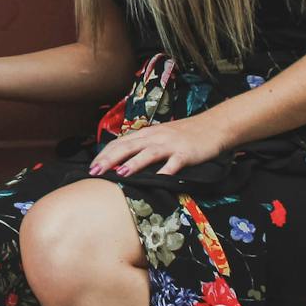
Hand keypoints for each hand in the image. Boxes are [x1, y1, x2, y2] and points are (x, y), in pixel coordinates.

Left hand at [89, 114, 226, 177]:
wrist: (214, 126)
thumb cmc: (185, 135)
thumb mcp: (160, 137)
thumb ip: (143, 146)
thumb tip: (122, 161)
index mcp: (147, 134)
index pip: (120, 142)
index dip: (105, 154)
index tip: (91, 166)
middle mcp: (156, 137)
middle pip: (129, 146)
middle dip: (110, 159)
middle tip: (95, 171)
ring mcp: (171, 144)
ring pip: (149, 152)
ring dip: (134, 163)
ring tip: (120, 173)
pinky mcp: (187, 153)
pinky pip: (175, 162)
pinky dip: (167, 170)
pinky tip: (159, 179)